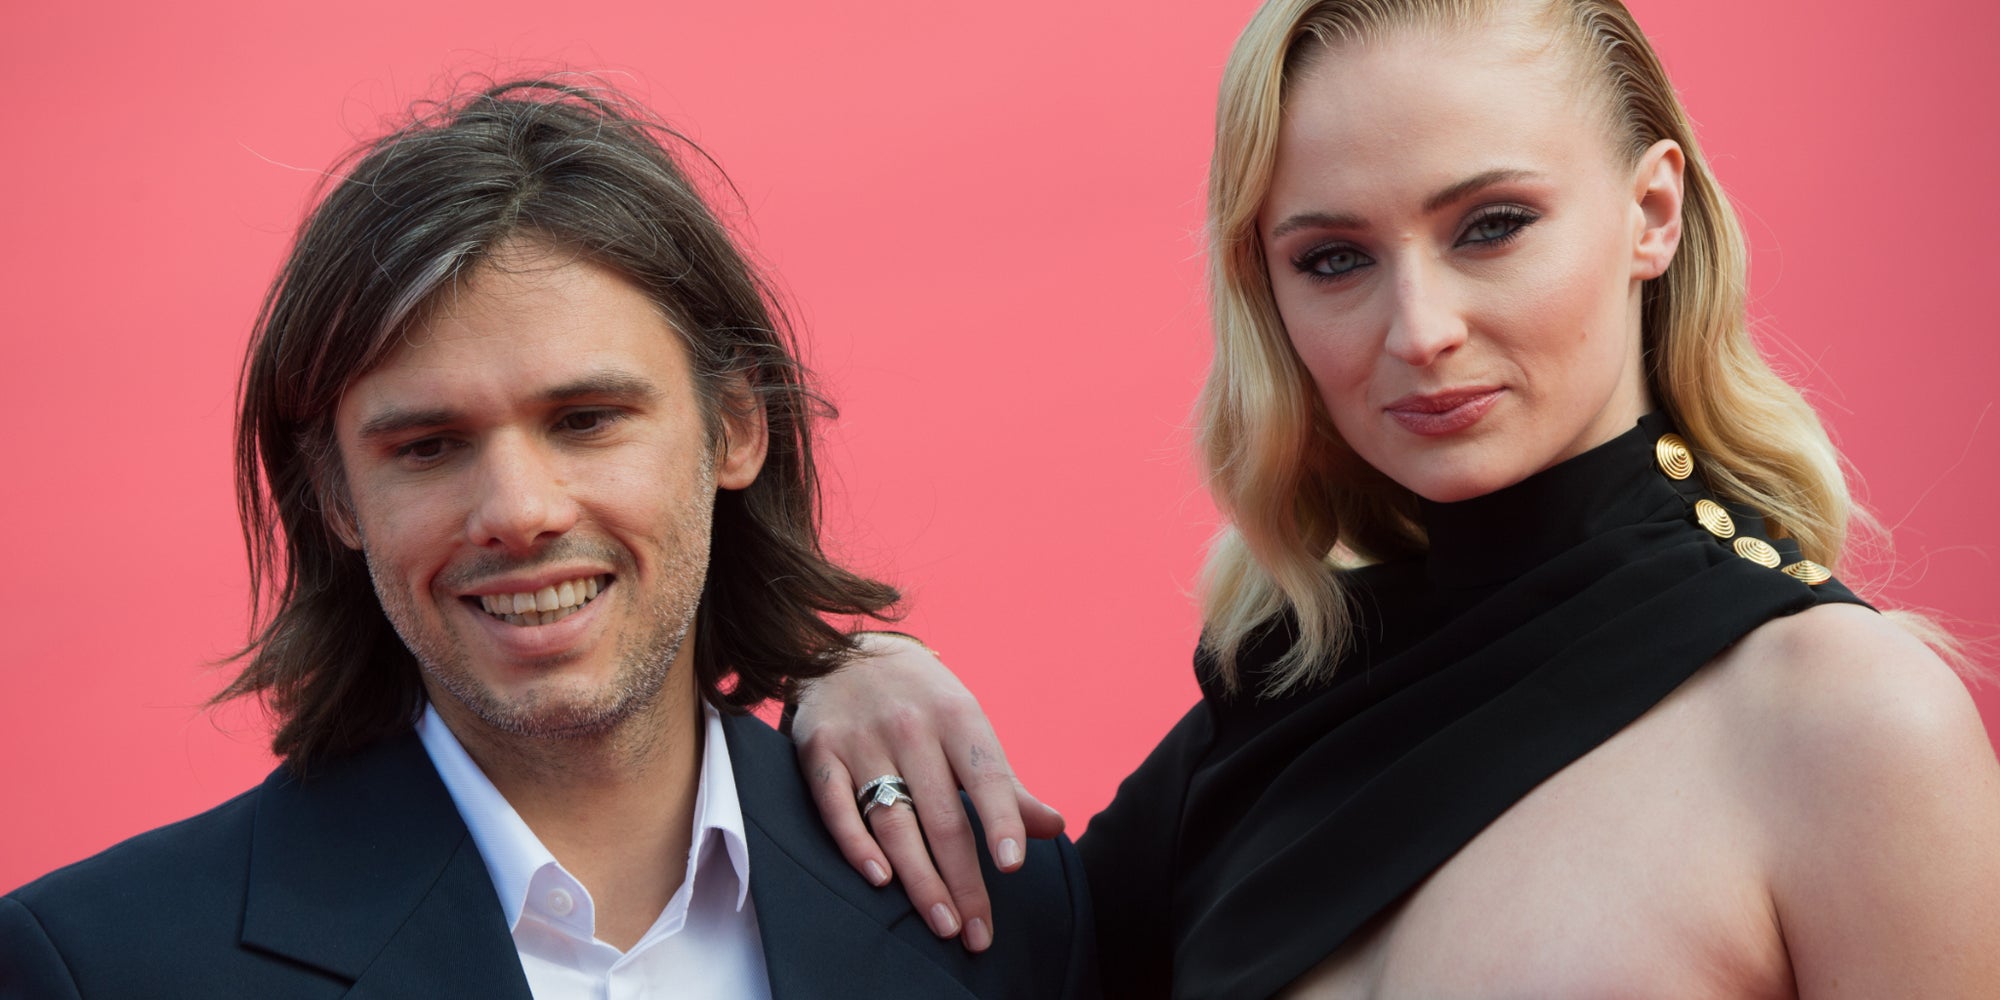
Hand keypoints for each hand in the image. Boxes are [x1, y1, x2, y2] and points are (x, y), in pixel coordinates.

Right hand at [791, 632, 1064, 951]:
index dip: (1001, 821)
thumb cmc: (921, 700)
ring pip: (894, 820)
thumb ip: (1006, 784)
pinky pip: (836, 805)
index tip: (1012, 867)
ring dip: (919, 879)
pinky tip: (880, 881)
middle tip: (976, 932)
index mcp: (957, 717)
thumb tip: (1055, 828)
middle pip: (942, 816)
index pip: (987, 777)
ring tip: (944, 923)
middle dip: (963, 880)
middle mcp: (910, 727)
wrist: (844, 650)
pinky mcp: (818, 750)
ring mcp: (861, 739)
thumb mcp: (967, 725)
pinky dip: (856, 844)